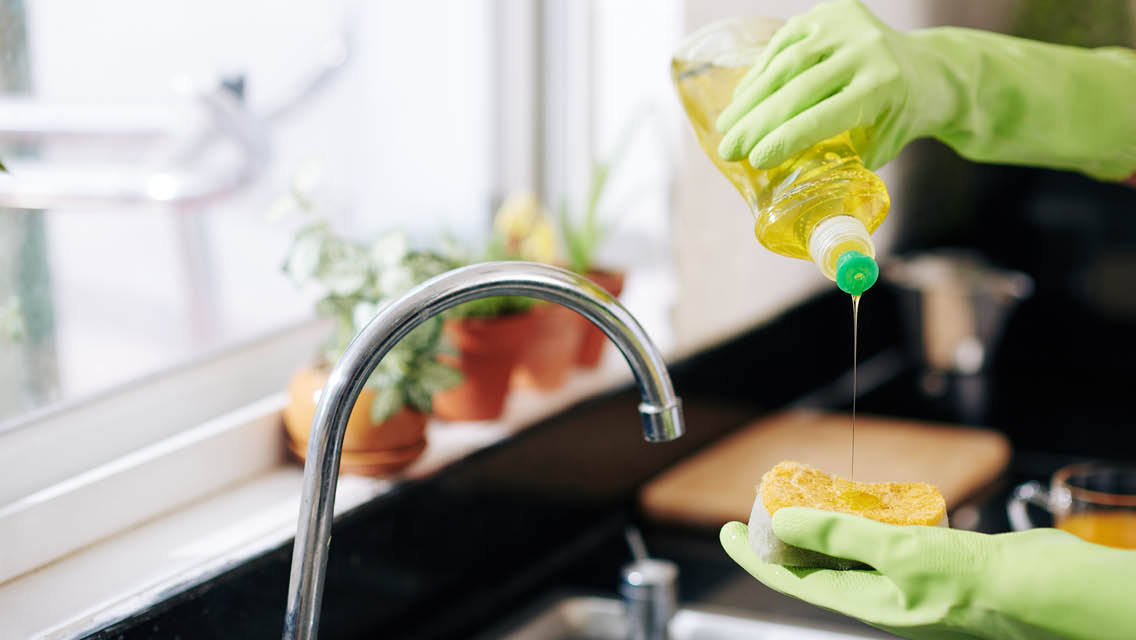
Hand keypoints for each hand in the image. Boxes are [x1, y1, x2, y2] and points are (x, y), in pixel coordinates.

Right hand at [715, 0, 1135, 180]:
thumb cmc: (896, 119)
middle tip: (728, 150)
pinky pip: (785, 43)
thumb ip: (835, 165)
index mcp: (883, 87)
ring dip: (750, 98)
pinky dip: (760, 73)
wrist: (928, 70)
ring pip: (786, 64)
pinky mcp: (831, 11)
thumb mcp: (876, 148)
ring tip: (727, 127)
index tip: (753, 161)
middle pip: (797, 88)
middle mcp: (866, 50)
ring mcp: (846, 24)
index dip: (784, 139)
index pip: (823, 115)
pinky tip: (743, 98)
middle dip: (756, 122)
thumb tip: (786, 196)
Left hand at [721, 508, 1135, 639]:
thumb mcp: (899, 555)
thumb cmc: (980, 586)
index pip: (790, 581)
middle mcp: (882, 596)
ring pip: (851, 552)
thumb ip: (840, 538)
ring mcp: (908, 580)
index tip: (723, 532)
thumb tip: (784, 523)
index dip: (752, 556)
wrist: (1049, 593)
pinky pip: (885, 541)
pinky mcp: (935, 563)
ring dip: (825, 526)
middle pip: (816, 566)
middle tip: (765, 503)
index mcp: (867, 604)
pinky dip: (868, 521)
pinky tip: (867, 500)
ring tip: (806, 496)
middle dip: (786, 537)